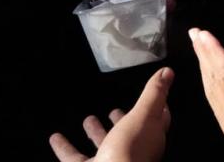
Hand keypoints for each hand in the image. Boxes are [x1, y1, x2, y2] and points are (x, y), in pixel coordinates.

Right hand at [49, 67, 172, 161]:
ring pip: (103, 145)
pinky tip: (55, 138)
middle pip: (129, 134)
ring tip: (88, 119)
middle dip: (122, 121)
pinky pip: (76, 159)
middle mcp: (133, 151)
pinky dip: (65, 148)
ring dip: (95, 132)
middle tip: (113, 110)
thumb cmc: (130, 150)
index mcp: (151, 138)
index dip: (157, 107)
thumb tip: (168, 71)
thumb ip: (154, 94)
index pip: (158, 120)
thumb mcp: (144, 115)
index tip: (151, 96)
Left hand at [190, 28, 223, 161]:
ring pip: (212, 96)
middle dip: (203, 56)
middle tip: (194, 34)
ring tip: (199, 51)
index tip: (203, 35)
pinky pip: (216, 108)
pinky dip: (210, 89)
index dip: (214, 52)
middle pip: (214, 82)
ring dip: (204, 70)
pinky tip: (210, 82)